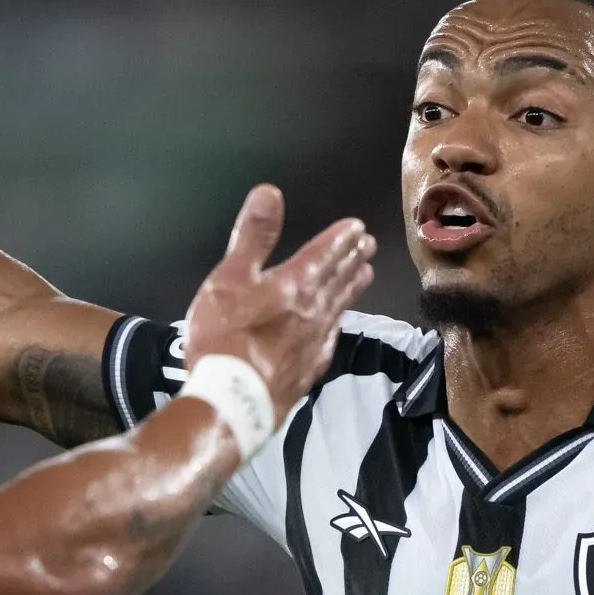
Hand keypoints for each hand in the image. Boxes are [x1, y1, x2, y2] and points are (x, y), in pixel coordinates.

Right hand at [182, 186, 375, 411]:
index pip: (325, 253)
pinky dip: (338, 322)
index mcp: (296, 283)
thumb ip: (253, 236)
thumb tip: (271, 192)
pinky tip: (336, 324)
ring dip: (353, 287)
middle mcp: (315, 310)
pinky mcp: (310, 369)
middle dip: (353, 258)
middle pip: (339, 278)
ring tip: (365, 274)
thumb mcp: (229, 278)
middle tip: (369, 246)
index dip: (341, 238)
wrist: (233, 402)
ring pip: (340, 306)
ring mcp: (316, 342)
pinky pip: (331, 337)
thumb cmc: (225, 336)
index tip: (357, 228)